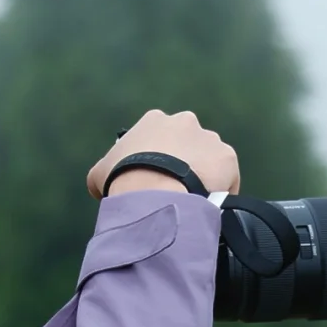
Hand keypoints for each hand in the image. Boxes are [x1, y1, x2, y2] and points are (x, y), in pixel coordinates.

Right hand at [86, 110, 240, 200]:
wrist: (153, 191)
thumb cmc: (123, 178)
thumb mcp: (100, 173)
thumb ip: (103, 172)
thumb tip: (99, 186)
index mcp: (154, 120)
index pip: (158, 137)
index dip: (156, 158)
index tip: (154, 177)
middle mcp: (185, 122)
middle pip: (187, 144)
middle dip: (183, 163)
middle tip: (174, 189)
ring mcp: (209, 138)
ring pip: (209, 160)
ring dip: (203, 176)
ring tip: (192, 201)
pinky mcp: (227, 158)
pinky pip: (226, 177)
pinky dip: (220, 190)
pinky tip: (207, 207)